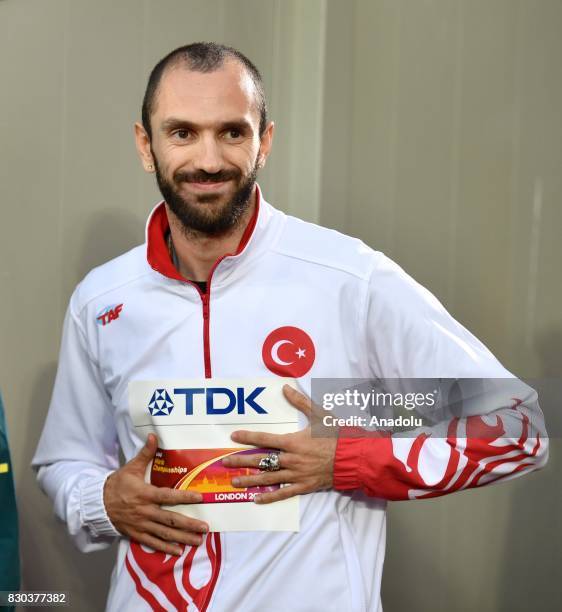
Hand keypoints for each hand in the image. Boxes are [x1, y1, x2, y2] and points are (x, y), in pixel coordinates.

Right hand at [103, 434, 207, 555]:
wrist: (98, 503)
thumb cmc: (118, 484)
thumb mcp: (131, 467)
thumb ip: (145, 453)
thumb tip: (154, 435)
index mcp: (145, 494)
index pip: (168, 496)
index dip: (184, 497)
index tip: (200, 498)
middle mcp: (145, 511)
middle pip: (170, 519)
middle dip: (189, 525)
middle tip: (205, 528)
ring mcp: (141, 525)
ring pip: (164, 533)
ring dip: (182, 538)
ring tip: (198, 541)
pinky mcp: (136, 534)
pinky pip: (153, 542)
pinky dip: (165, 548)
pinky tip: (178, 551)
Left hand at [222, 385, 336, 503]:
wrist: (352, 457)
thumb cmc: (336, 435)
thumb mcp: (319, 415)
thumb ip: (301, 402)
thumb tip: (286, 388)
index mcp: (293, 442)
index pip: (265, 439)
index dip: (248, 437)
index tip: (234, 436)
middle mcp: (291, 459)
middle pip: (261, 460)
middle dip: (241, 461)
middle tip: (225, 462)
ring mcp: (296, 475)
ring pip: (268, 478)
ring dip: (250, 480)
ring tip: (235, 481)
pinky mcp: (303, 486)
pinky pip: (283, 493)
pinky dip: (270, 497)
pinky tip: (257, 499)